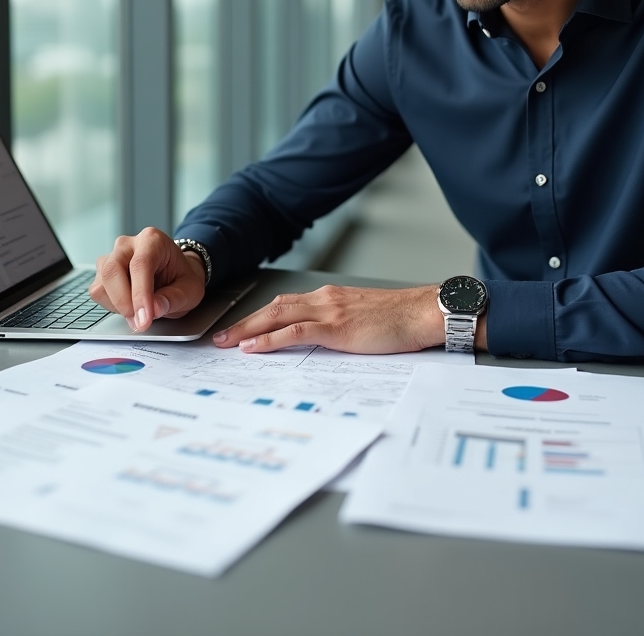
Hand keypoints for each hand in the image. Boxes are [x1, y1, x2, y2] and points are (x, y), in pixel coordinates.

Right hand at [89, 227, 205, 332]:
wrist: (175, 274)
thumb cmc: (182, 278)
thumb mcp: (191, 290)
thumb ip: (174, 299)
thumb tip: (153, 309)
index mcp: (153, 240)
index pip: (140, 265)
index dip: (140, 294)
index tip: (144, 318)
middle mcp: (128, 244)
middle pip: (112, 271)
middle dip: (124, 302)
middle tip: (140, 322)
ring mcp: (112, 256)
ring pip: (101, 283)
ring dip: (118, 305)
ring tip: (140, 311)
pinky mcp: (102, 272)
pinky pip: (98, 292)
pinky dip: (111, 305)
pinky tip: (130, 305)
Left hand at [211, 283, 469, 354]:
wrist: (423, 312)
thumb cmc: (402, 319)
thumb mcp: (365, 320)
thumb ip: (341, 327)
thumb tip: (324, 343)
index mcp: (331, 297)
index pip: (287, 305)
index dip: (261, 316)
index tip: (242, 328)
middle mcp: (325, 299)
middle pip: (274, 308)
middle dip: (244, 322)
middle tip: (220, 338)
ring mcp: (329, 311)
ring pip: (277, 316)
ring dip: (248, 329)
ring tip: (226, 343)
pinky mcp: (336, 327)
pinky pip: (294, 332)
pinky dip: (269, 338)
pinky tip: (253, 347)